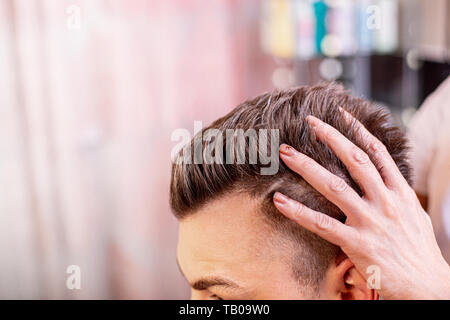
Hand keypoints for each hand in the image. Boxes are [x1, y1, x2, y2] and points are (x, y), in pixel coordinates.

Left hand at [273, 110, 449, 299]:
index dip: (358, 130)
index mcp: (399, 192)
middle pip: (354, 161)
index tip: (340, 113)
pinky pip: (321, 224)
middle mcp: (385, 201)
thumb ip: (396, 192)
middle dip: (330, 137)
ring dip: (307, 167)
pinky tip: (280, 201)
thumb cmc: (418, 250)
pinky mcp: (357, 243)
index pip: (377, 153)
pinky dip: (298, 211)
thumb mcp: (414, 213)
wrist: (428, 285)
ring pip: (333, 186)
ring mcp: (370, 222)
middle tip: (308, 122)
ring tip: (286, 153)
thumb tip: (381, 174)